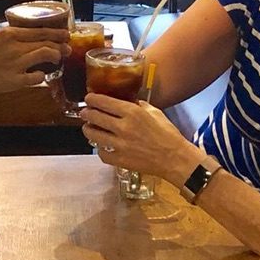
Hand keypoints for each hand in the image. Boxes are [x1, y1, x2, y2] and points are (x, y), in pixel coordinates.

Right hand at [0, 26, 69, 103]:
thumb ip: (10, 35)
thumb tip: (26, 33)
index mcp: (9, 34)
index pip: (39, 30)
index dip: (55, 32)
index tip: (65, 33)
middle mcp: (14, 46)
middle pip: (45, 42)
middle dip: (60, 44)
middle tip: (67, 47)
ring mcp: (16, 63)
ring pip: (45, 55)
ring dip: (55, 56)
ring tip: (59, 58)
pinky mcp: (15, 80)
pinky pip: (36, 76)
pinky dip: (42, 75)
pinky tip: (42, 74)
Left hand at [81, 93, 201, 182]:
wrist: (174, 158)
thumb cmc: (167, 133)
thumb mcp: (155, 111)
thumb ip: (139, 105)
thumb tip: (128, 101)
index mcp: (132, 112)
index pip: (104, 102)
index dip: (93, 99)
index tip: (88, 98)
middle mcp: (123, 127)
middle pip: (95, 117)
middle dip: (87, 113)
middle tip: (85, 112)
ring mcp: (120, 145)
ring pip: (94, 135)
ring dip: (88, 130)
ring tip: (87, 128)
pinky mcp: (120, 160)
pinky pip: (102, 154)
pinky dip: (100, 149)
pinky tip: (101, 146)